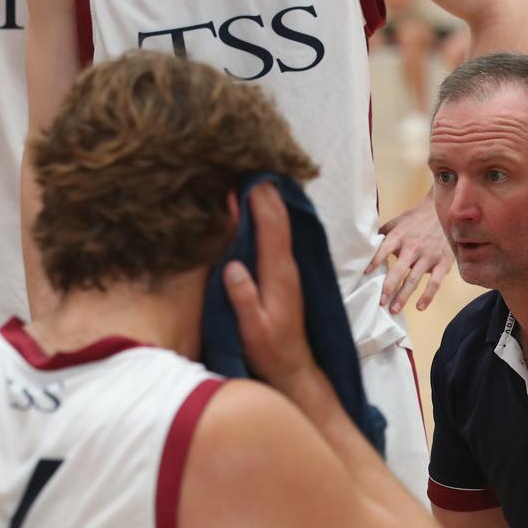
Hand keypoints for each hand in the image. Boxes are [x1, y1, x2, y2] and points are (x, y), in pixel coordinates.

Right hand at [223, 183, 316, 390]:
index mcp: (279, 274)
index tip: (248, 175)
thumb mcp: (252, 328)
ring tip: (256, 173)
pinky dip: (270, 216)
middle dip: (266, 190)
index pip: (271, 227)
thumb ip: (243, 298)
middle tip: (251, 160)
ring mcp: (288, 269)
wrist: (294, 367)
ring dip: (270, 199)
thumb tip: (233, 265)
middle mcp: (287, 265)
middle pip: (279, 218)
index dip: (260, 200)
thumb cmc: (269, 349)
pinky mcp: (285, 274)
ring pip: (281, 225)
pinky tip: (263, 207)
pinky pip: (278, 235)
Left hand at [366, 192, 453, 313]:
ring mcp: (428, 255)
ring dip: (403, 296)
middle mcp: (413, 246)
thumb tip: (362, 248)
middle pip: (398, 270)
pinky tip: (420, 307)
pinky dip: (428, 296)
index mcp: (399, 236)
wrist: (444, 211)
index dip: (374, 262)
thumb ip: (382, 235)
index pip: (383, 250)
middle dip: (388, 287)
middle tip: (380, 302)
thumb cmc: (415, 219)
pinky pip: (435, 282)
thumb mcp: (396, 222)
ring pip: (414, 280)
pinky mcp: (443, 262)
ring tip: (394, 310)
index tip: (365, 275)